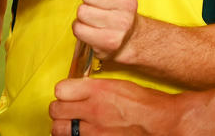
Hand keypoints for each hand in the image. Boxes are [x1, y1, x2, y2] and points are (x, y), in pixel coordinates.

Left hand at [49, 78, 186, 135]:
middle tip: (67, 111)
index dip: (63, 92)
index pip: (60, 89)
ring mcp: (93, 130)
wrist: (159, 122)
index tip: (68, 94)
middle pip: (55, 110)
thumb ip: (94, 88)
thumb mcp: (117, 85)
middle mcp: (92, 109)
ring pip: (59, 130)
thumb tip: (79, 91)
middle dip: (59, 110)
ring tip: (72, 125)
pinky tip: (83, 134)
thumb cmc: (144, 103)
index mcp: (97, 90)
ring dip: (63, 127)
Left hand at [73, 0, 138, 62]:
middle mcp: (129, 3)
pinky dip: (81, 28)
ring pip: (82, 12)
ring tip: (94, 15)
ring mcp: (121, 24)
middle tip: (95, 1)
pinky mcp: (110, 41)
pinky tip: (92, 27)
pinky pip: (79, 29)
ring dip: (84, 14)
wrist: (128, 34)